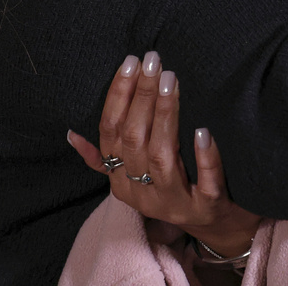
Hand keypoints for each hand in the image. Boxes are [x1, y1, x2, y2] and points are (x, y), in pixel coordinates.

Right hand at [68, 52, 260, 257]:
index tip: (131, 61)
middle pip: (134, 140)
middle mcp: (142, 193)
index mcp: (121, 180)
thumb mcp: (136, 176)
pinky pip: (204, 184)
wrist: (216, 226)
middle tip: (154, 62)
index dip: (118, 96)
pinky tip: (204, 131)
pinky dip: (204, 158)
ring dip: (165, 116)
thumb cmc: (176, 188)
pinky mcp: (206, 207)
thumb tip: (72, 134)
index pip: (111, 133)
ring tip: (172, 81)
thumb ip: (104, 158)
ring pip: (162, 158)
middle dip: (142, 97)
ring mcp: (174, 202)